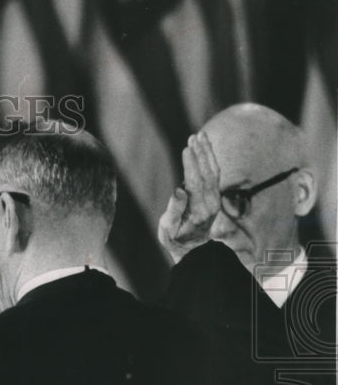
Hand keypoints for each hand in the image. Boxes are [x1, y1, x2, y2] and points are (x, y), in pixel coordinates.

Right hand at [158, 131, 221, 263]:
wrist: (193, 249)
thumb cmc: (175, 238)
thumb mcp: (168, 229)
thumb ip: (174, 211)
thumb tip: (179, 191)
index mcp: (198, 210)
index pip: (196, 182)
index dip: (191, 165)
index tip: (186, 149)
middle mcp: (210, 203)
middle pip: (207, 173)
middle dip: (201, 154)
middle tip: (194, 137)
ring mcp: (215, 199)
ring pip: (213, 171)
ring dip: (207, 152)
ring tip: (200, 136)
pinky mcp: (215, 196)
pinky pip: (215, 174)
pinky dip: (210, 159)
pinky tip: (205, 147)